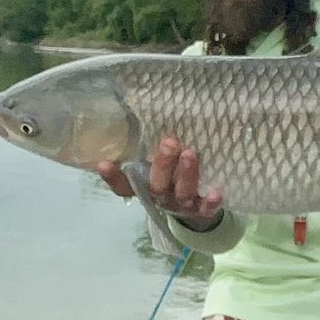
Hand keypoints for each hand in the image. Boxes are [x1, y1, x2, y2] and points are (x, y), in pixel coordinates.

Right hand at [97, 136, 223, 223]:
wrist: (197, 207)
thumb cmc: (173, 174)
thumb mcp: (158, 163)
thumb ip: (150, 146)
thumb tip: (142, 107)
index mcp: (145, 186)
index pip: (123, 185)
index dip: (113, 177)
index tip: (103, 163)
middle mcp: (161, 197)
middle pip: (156, 186)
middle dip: (162, 165)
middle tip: (169, 142)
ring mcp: (181, 206)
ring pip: (181, 193)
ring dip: (185, 175)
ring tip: (190, 153)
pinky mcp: (202, 212)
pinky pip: (206, 209)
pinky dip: (210, 202)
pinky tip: (216, 192)